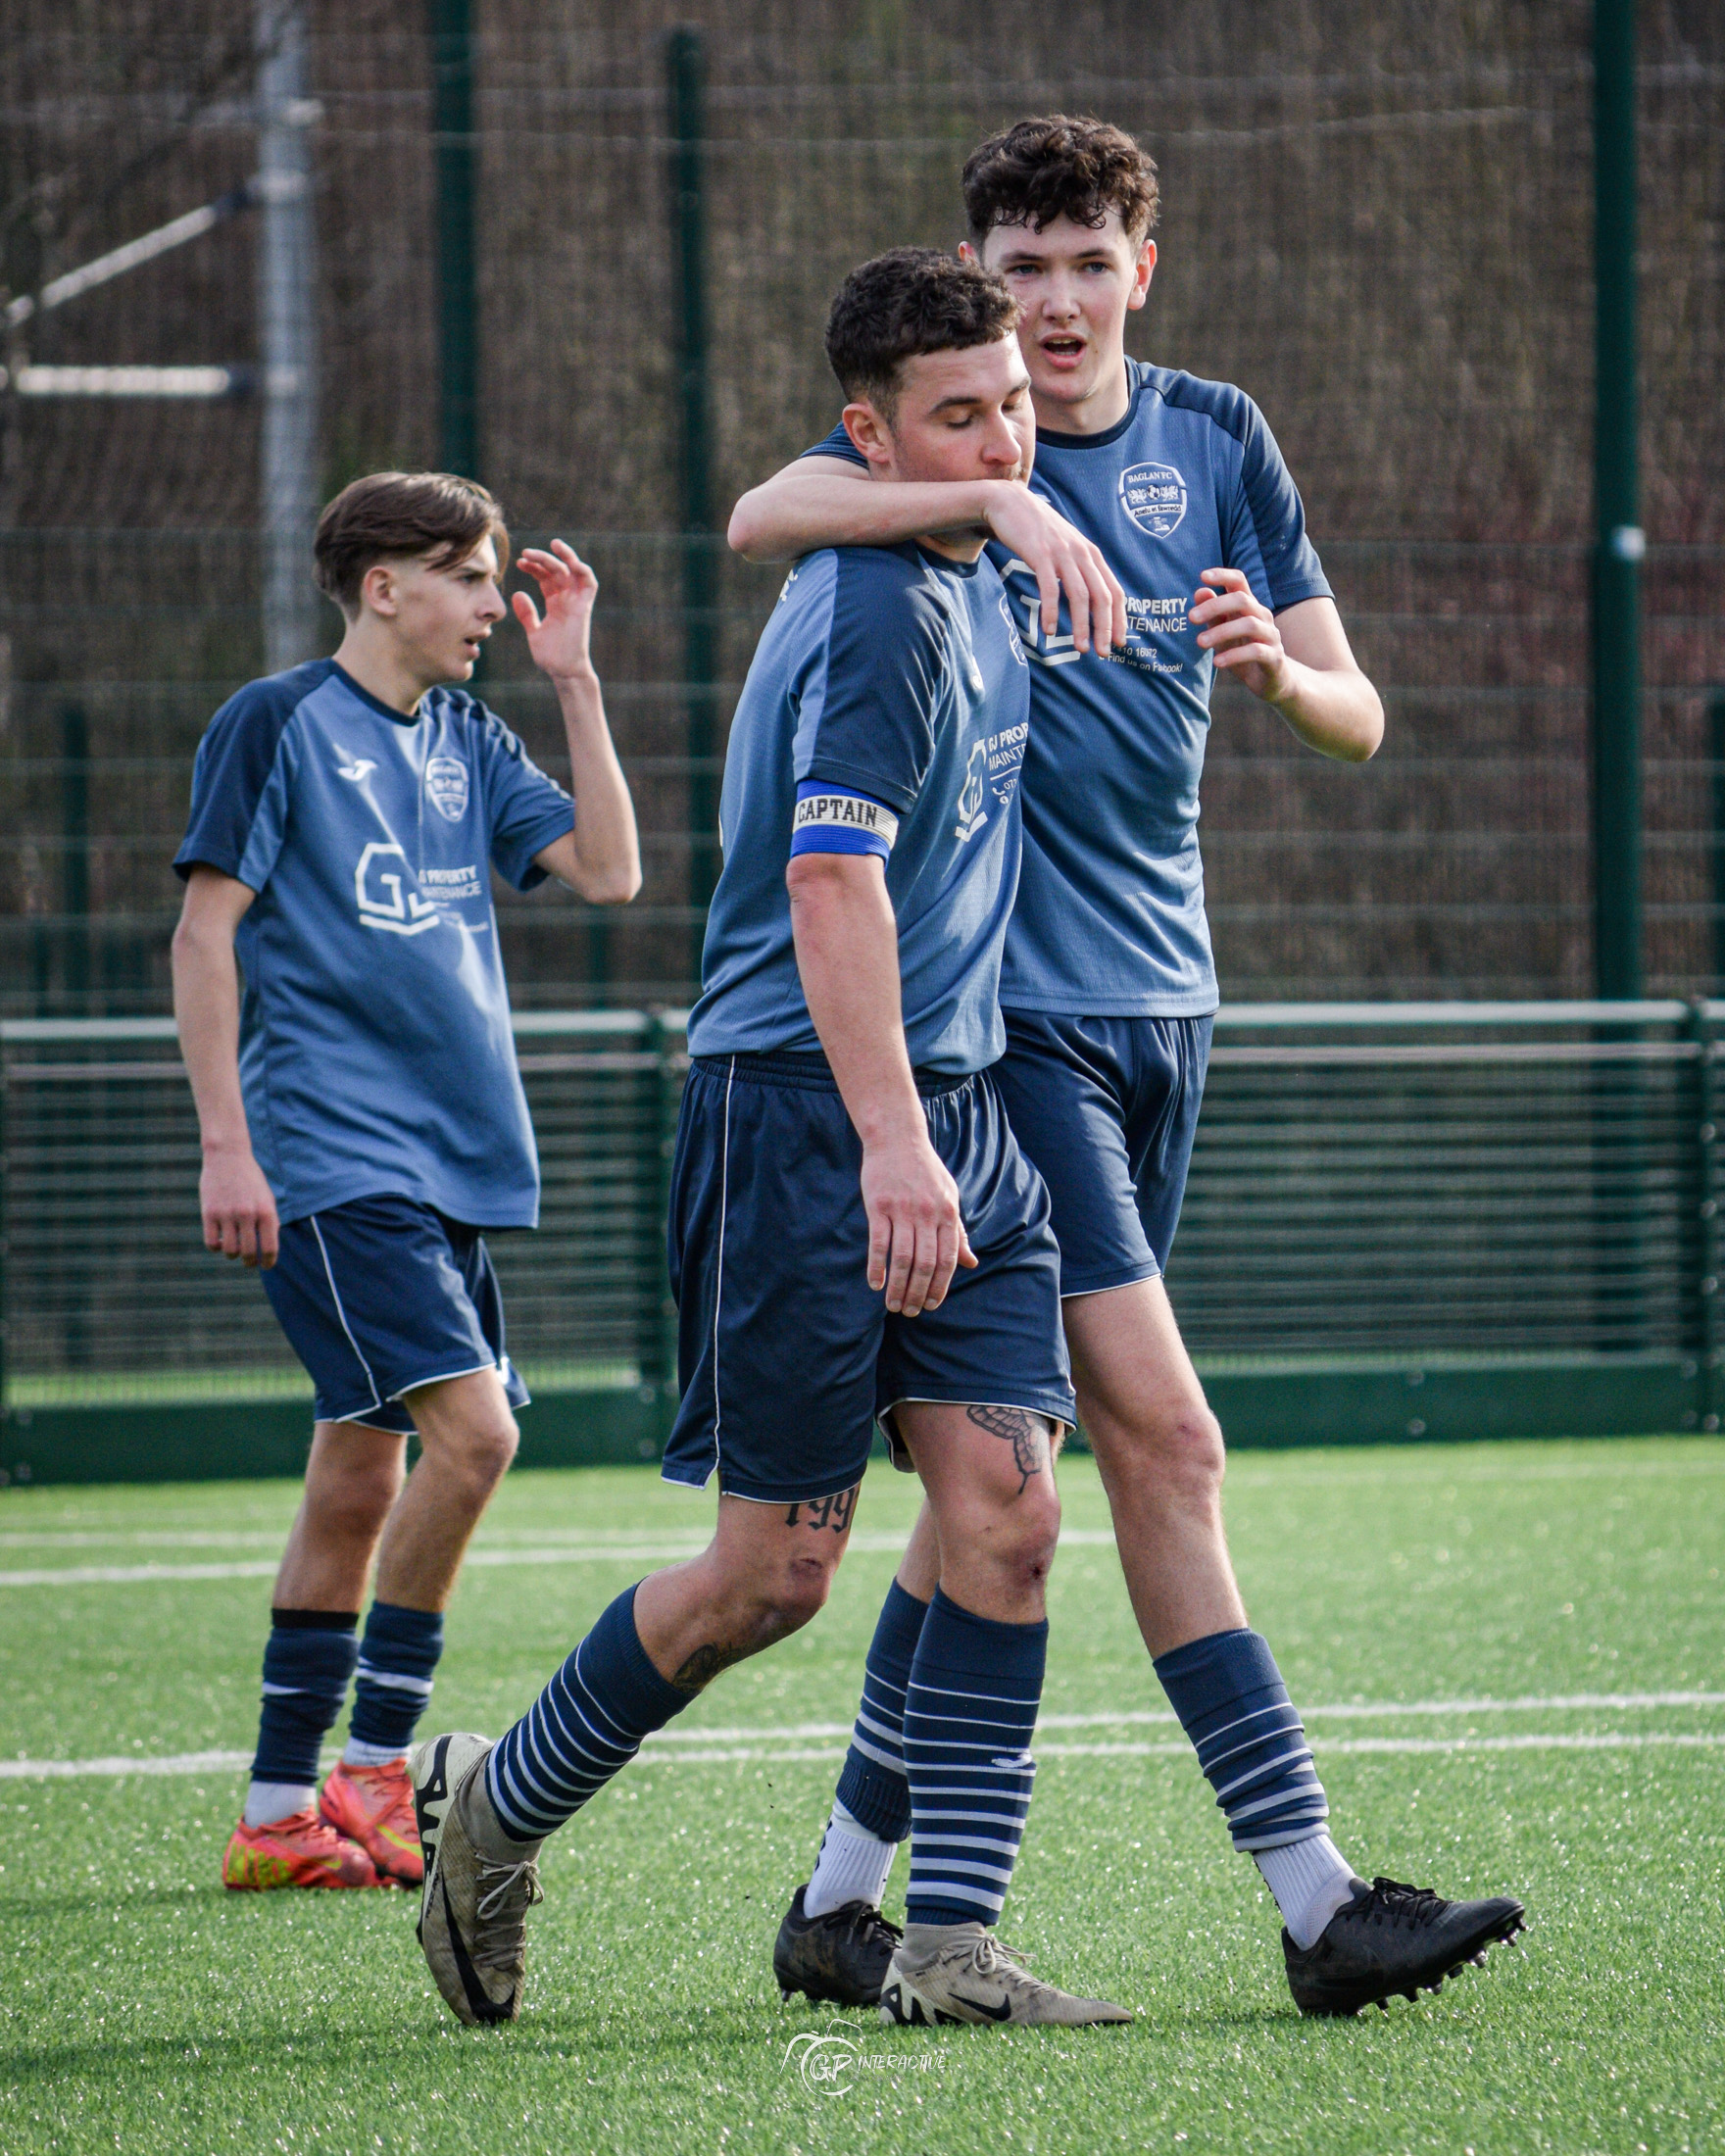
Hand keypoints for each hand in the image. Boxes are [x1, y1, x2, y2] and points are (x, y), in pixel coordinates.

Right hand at [200, 1146, 278, 1268]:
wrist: (228, 1156)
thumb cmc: (250, 1180)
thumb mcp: (267, 1198)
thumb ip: (269, 1222)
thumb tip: (266, 1250)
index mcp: (266, 1211)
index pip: (269, 1248)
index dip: (268, 1262)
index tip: (265, 1265)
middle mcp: (248, 1214)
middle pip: (248, 1253)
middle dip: (249, 1262)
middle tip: (248, 1262)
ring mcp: (227, 1214)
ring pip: (229, 1251)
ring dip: (232, 1255)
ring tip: (234, 1249)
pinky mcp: (209, 1213)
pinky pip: (211, 1243)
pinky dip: (216, 1247)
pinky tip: (220, 1241)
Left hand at [513, 540, 598, 679]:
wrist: (564, 671)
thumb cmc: (551, 656)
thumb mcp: (534, 632)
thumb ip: (527, 613)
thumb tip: (518, 593)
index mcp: (556, 603)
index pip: (546, 577)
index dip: (534, 567)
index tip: (520, 562)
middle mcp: (567, 599)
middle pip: (556, 570)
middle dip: (542, 559)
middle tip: (526, 552)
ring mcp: (576, 602)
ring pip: (573, 571)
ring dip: (565, 556)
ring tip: (553, 544)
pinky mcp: (584, 607)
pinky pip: (589, 583)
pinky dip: (582, 569)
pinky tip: (570, 561)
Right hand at [860, 1132, 978, 1316]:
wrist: (898, 1138)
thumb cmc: (926, 1171)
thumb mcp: (950, 1197)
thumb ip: (958, 1232)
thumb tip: (971, 1262)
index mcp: (948, 1213)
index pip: (947, 1259)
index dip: (940, 1286)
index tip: (931, 1304)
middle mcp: (927, 1214)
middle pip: (925, 1264)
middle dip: (918, 1292)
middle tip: (910, 1311)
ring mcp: (902, 1210)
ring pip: (902, 1258)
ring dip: (898, 1286)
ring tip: (893, 1305)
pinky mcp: (878, 1206)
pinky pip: (879, 1242)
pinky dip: (877, 1266)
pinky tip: (875, 1284)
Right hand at [983, 486, 1127, 653]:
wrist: (1010, 503)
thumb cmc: (1039, 532)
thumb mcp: (1066, 548)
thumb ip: (1079, 570)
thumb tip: (1090, 600)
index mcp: (1091, 555)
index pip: (1114, 591)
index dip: (1119, 619)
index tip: (1118, 643)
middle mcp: (1082, 554)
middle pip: (1101, 596)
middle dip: (1104, 628)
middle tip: (1102, 653)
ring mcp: (1062, 553)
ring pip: (1079, 595)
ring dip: (1081, 625)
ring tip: (1080, 648)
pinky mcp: (1040, 554)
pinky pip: (1049, 588)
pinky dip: (1050, 611)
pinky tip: (1048, 631)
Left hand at [1190, 567, 1291, 702]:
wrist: (1272, 681)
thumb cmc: (1243, 651)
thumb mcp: (1224, 633)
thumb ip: (1213, 615)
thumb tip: (1199, 592)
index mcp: (1249, 607)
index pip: (1239, 581)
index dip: (1223, 575)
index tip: (1203, 576)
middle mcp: (1262, 616)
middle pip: (1242, 600)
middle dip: (1215, 606)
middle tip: (1191, 617)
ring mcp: (1271, 636)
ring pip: (1249, 625)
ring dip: (1221, 632)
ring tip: (1200, 642)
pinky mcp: (1274, 657)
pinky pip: (1256, 652)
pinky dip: (1234, 655)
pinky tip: (1217, 662)